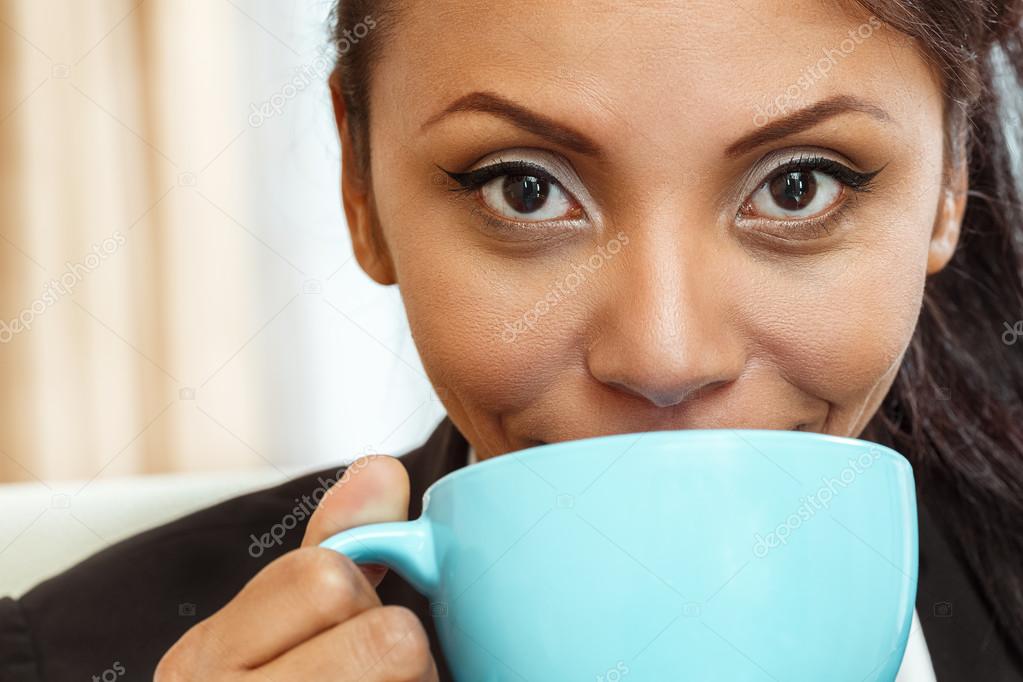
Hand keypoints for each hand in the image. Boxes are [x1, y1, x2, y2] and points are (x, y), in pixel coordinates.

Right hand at [155, 455, 438, 680]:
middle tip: (369, 680)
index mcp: (202, 661)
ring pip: (410, 671)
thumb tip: (380, 471)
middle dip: (400, 655)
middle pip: (391, 641)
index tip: (341, 623)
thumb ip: (327, 547)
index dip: (358, 595)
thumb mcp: (272, 626)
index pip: (330, 579)